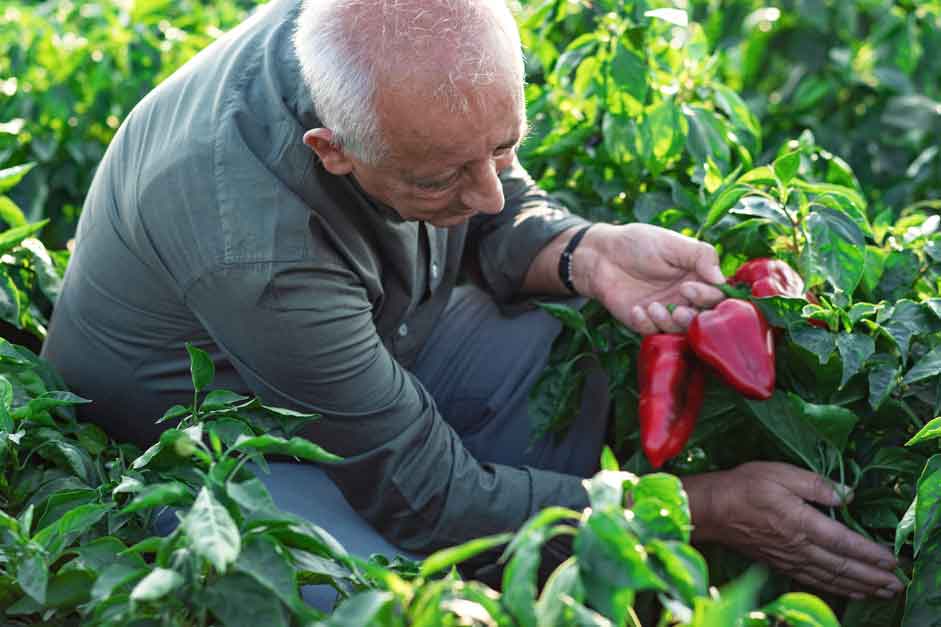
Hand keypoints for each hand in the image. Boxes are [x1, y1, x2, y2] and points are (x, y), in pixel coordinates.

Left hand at [576, 223, 724, 333]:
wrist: (603, 254)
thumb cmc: (640, 243)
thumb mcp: (673, 243)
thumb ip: (701, 256)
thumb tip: (721, 279)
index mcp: (699, 277)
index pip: (717, 296)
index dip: (708, 297)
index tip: (689, 287)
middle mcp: (686, 298)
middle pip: (702, 318)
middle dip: (692, 317)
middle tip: (677, 309)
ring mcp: (666, 311)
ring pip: (679, 330)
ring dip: (669, 323)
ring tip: (654, 308)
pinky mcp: (646, 321)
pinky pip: (653, 333)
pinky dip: (646, 325)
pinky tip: (636, 309)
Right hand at [683, 462, 902, 599]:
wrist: (711, 510)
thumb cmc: (744, 486)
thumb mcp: (779, 472)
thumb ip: (815, 484)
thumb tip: (847, 495)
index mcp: (801, 522)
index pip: (844, 542)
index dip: (870, 553)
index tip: (892, 559)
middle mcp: (798, 546)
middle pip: (842, 567)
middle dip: (872, 577)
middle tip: (897, 584)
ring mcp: (788, 558)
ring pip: (830, 578)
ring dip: (859, 587)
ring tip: (881, 592)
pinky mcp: (779, 563)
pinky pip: (813, 581)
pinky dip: (835, 589)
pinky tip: (847, 591)